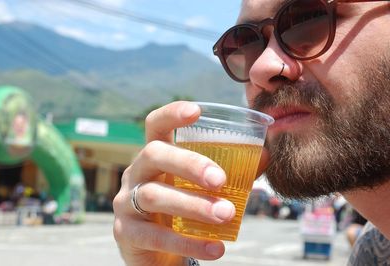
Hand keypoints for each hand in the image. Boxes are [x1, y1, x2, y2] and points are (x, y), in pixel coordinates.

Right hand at [112, 101, 267, 265]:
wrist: (158, 253)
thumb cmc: (182, 211)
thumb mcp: (200, 189)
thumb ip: (230, 172)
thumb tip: (264, 155)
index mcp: (155, 156)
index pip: (155, 125)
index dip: (171, 114)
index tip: (196, 111)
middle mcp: (136, 173)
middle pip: (154, 154)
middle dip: (189, 163)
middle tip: (221, 179)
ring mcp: (126, 202)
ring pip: (154, 195)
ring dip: (193, 205)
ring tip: (226, 214)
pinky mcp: (125, 232)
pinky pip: (155, 236)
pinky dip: (188, 243)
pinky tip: (216, 248)